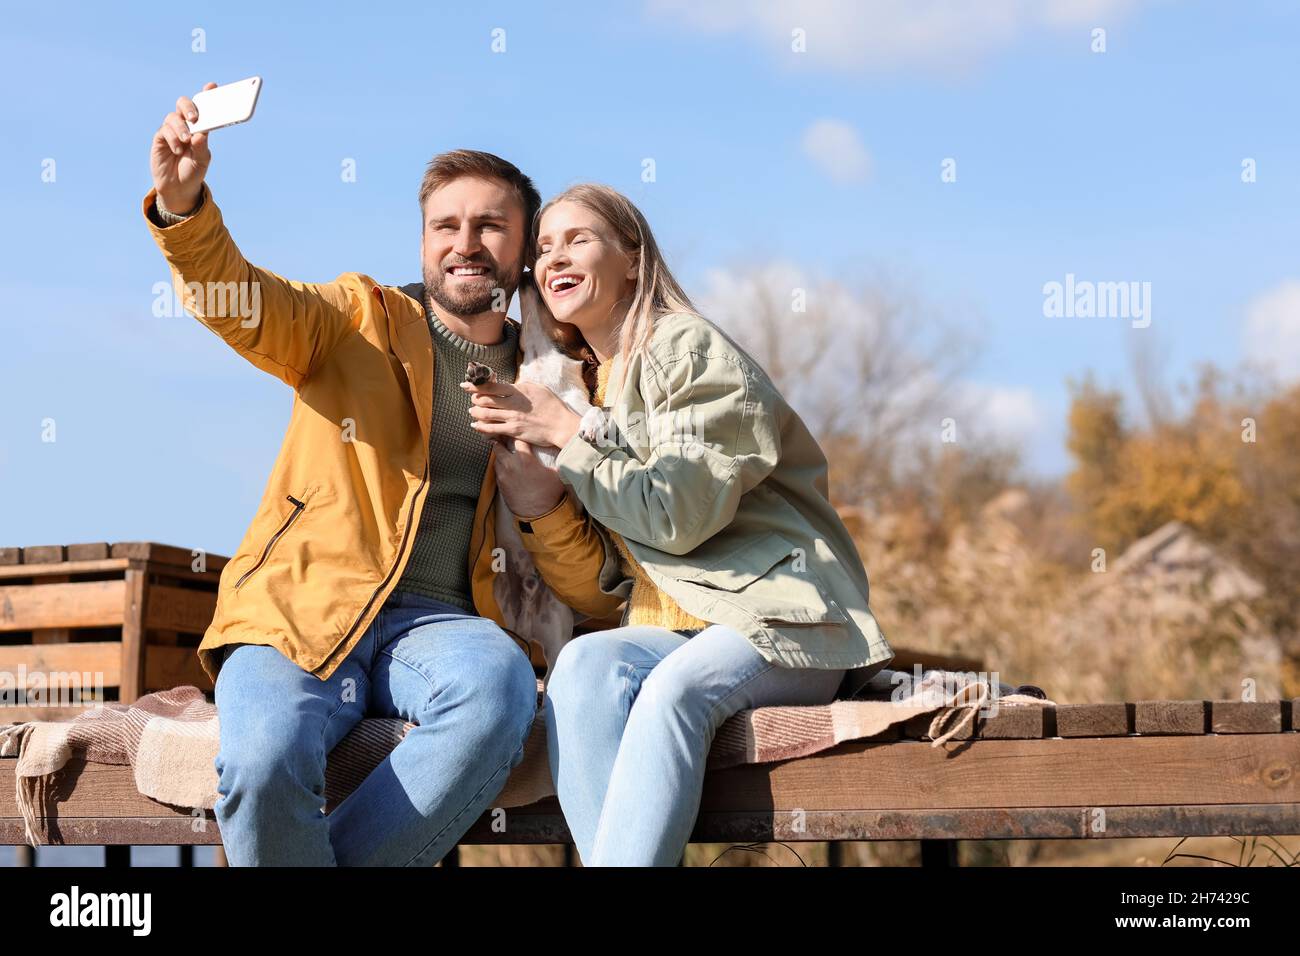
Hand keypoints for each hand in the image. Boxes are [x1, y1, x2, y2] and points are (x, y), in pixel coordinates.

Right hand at [150, 82, 215, 213]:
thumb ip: (201, 146)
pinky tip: (177, 149)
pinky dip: (172, 138)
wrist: (179, 188)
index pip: (203, 108)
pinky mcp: (160, 138)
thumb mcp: (201, 160)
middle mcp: (185, 125)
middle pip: (184, 105)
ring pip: (173, 117)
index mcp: (200, 127)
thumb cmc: (193, 171)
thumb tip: (201, 133)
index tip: (212, 86)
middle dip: (189, 107)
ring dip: (180, 128)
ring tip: (186, 141)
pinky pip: (164, 131)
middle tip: (194, 118)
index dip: (207, 95)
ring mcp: (172, 130)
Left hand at [462, 379, 581, 448]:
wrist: (561, 425)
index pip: (491, 386)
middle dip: (474, 398)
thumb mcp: (538, 388)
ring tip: (472, 411)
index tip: (466, 385)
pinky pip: (492, 429)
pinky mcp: (513, 431)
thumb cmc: (553, 406)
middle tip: (472, 399)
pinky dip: (480, 427)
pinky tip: (476, 425)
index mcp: (518, 390)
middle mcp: (513, 403)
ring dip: (475, 412)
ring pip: (485, 413)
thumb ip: (522, 386)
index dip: (475, 385)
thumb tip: (511, 385)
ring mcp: (512, 418)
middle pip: (484, 399)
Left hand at [493, 437, 564, 517]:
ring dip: (500, 455)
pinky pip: (497, 471)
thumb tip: (563, 453)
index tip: (519, 433)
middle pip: (499, 446)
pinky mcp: (500, 485)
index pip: (518, 439)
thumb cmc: (549, 494)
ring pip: (495, 459)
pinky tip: (506, 468)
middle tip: (505, 439)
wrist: (539, 515)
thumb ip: (555, 461)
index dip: (518, 435)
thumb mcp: (556, 474)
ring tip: (505, 453)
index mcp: (525, 459)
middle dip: (501, 441)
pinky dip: (500, 467)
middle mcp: (511, 465)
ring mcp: (503, 475)